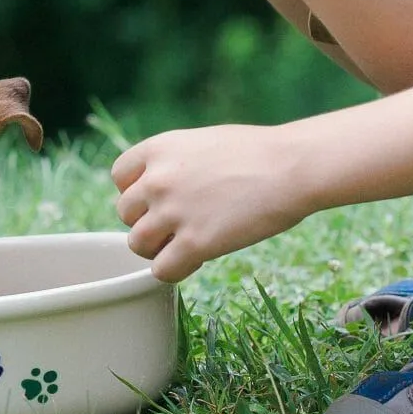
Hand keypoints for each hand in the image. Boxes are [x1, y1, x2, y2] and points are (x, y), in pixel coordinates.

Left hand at [112, 125, 311, 282]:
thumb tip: (158, 189)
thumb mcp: (202, 143)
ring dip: (158, 249)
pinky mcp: (194, 244)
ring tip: (184, 245)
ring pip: (137, 244)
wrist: (292, 167)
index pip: (120, 178)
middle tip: (178, 225)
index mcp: (158, 148)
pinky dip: (175, 270)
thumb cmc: (258, 153)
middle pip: (126, 214)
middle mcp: (156, 180)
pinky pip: (161, 271)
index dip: (137, 192)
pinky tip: (197, 260)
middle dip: (149, 221)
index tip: (159, 200)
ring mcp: (172, 213)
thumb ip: (173, 163)